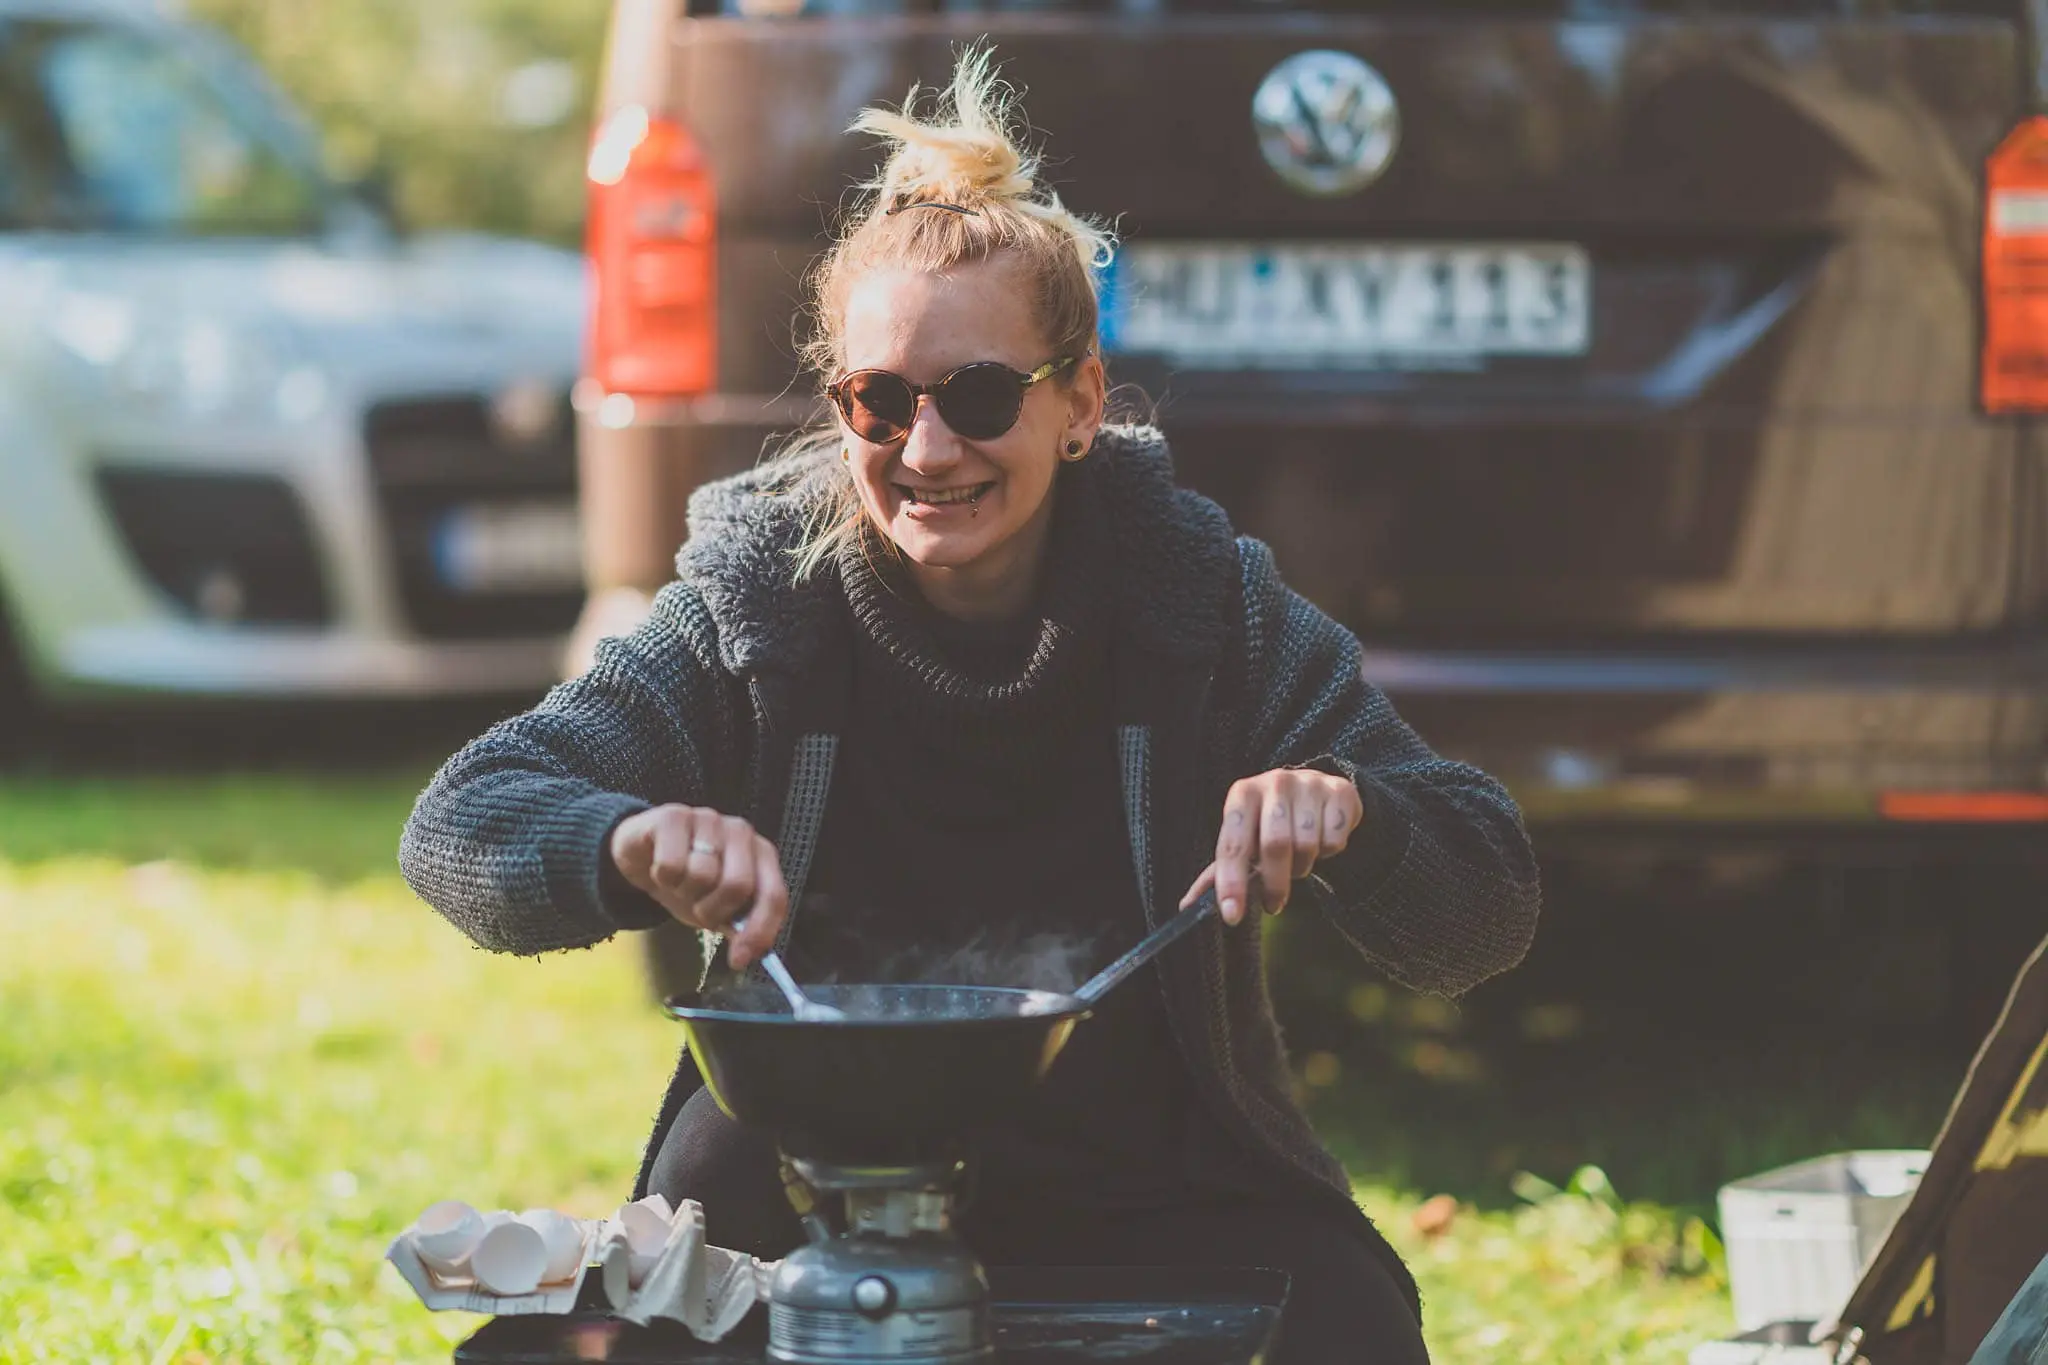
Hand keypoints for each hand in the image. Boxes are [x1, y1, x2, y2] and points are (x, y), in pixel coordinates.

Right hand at [609, 805, 787, 969]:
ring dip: (683, 892)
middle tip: (695, 907)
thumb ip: (738, 926)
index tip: (738, 960)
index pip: (774, 895)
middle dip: (711, 911)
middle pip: (737, 885)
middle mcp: (741, 832)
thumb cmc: (687, 881)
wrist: (642, 853)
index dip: (759, 931)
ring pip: (701, 875)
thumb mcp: (716, 908)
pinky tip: (660, 867)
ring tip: (677, 883)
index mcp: (761, 855)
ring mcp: (709, 819)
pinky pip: (671, 865)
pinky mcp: (674, 816)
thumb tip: (749, 954)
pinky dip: (661, 877)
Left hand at [1180, 768, 1362, 925]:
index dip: (1231, 882)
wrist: (1315, 790)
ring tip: (1298, 860)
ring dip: (1303, 866)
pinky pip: (1335, 840)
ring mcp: (1309, 783)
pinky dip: (1329, 852)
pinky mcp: (1340, 791)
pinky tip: (1321, 839)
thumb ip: (1220, 871)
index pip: (1233, 843)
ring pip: (1308, 845)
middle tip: (1273, 903)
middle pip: (1276, 845)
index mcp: (1243, 794)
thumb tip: (1187, 905)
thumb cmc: (1269, 822)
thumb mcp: (1243, 838)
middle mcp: (1274, 783)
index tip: (1232, 915)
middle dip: (1275, 884)